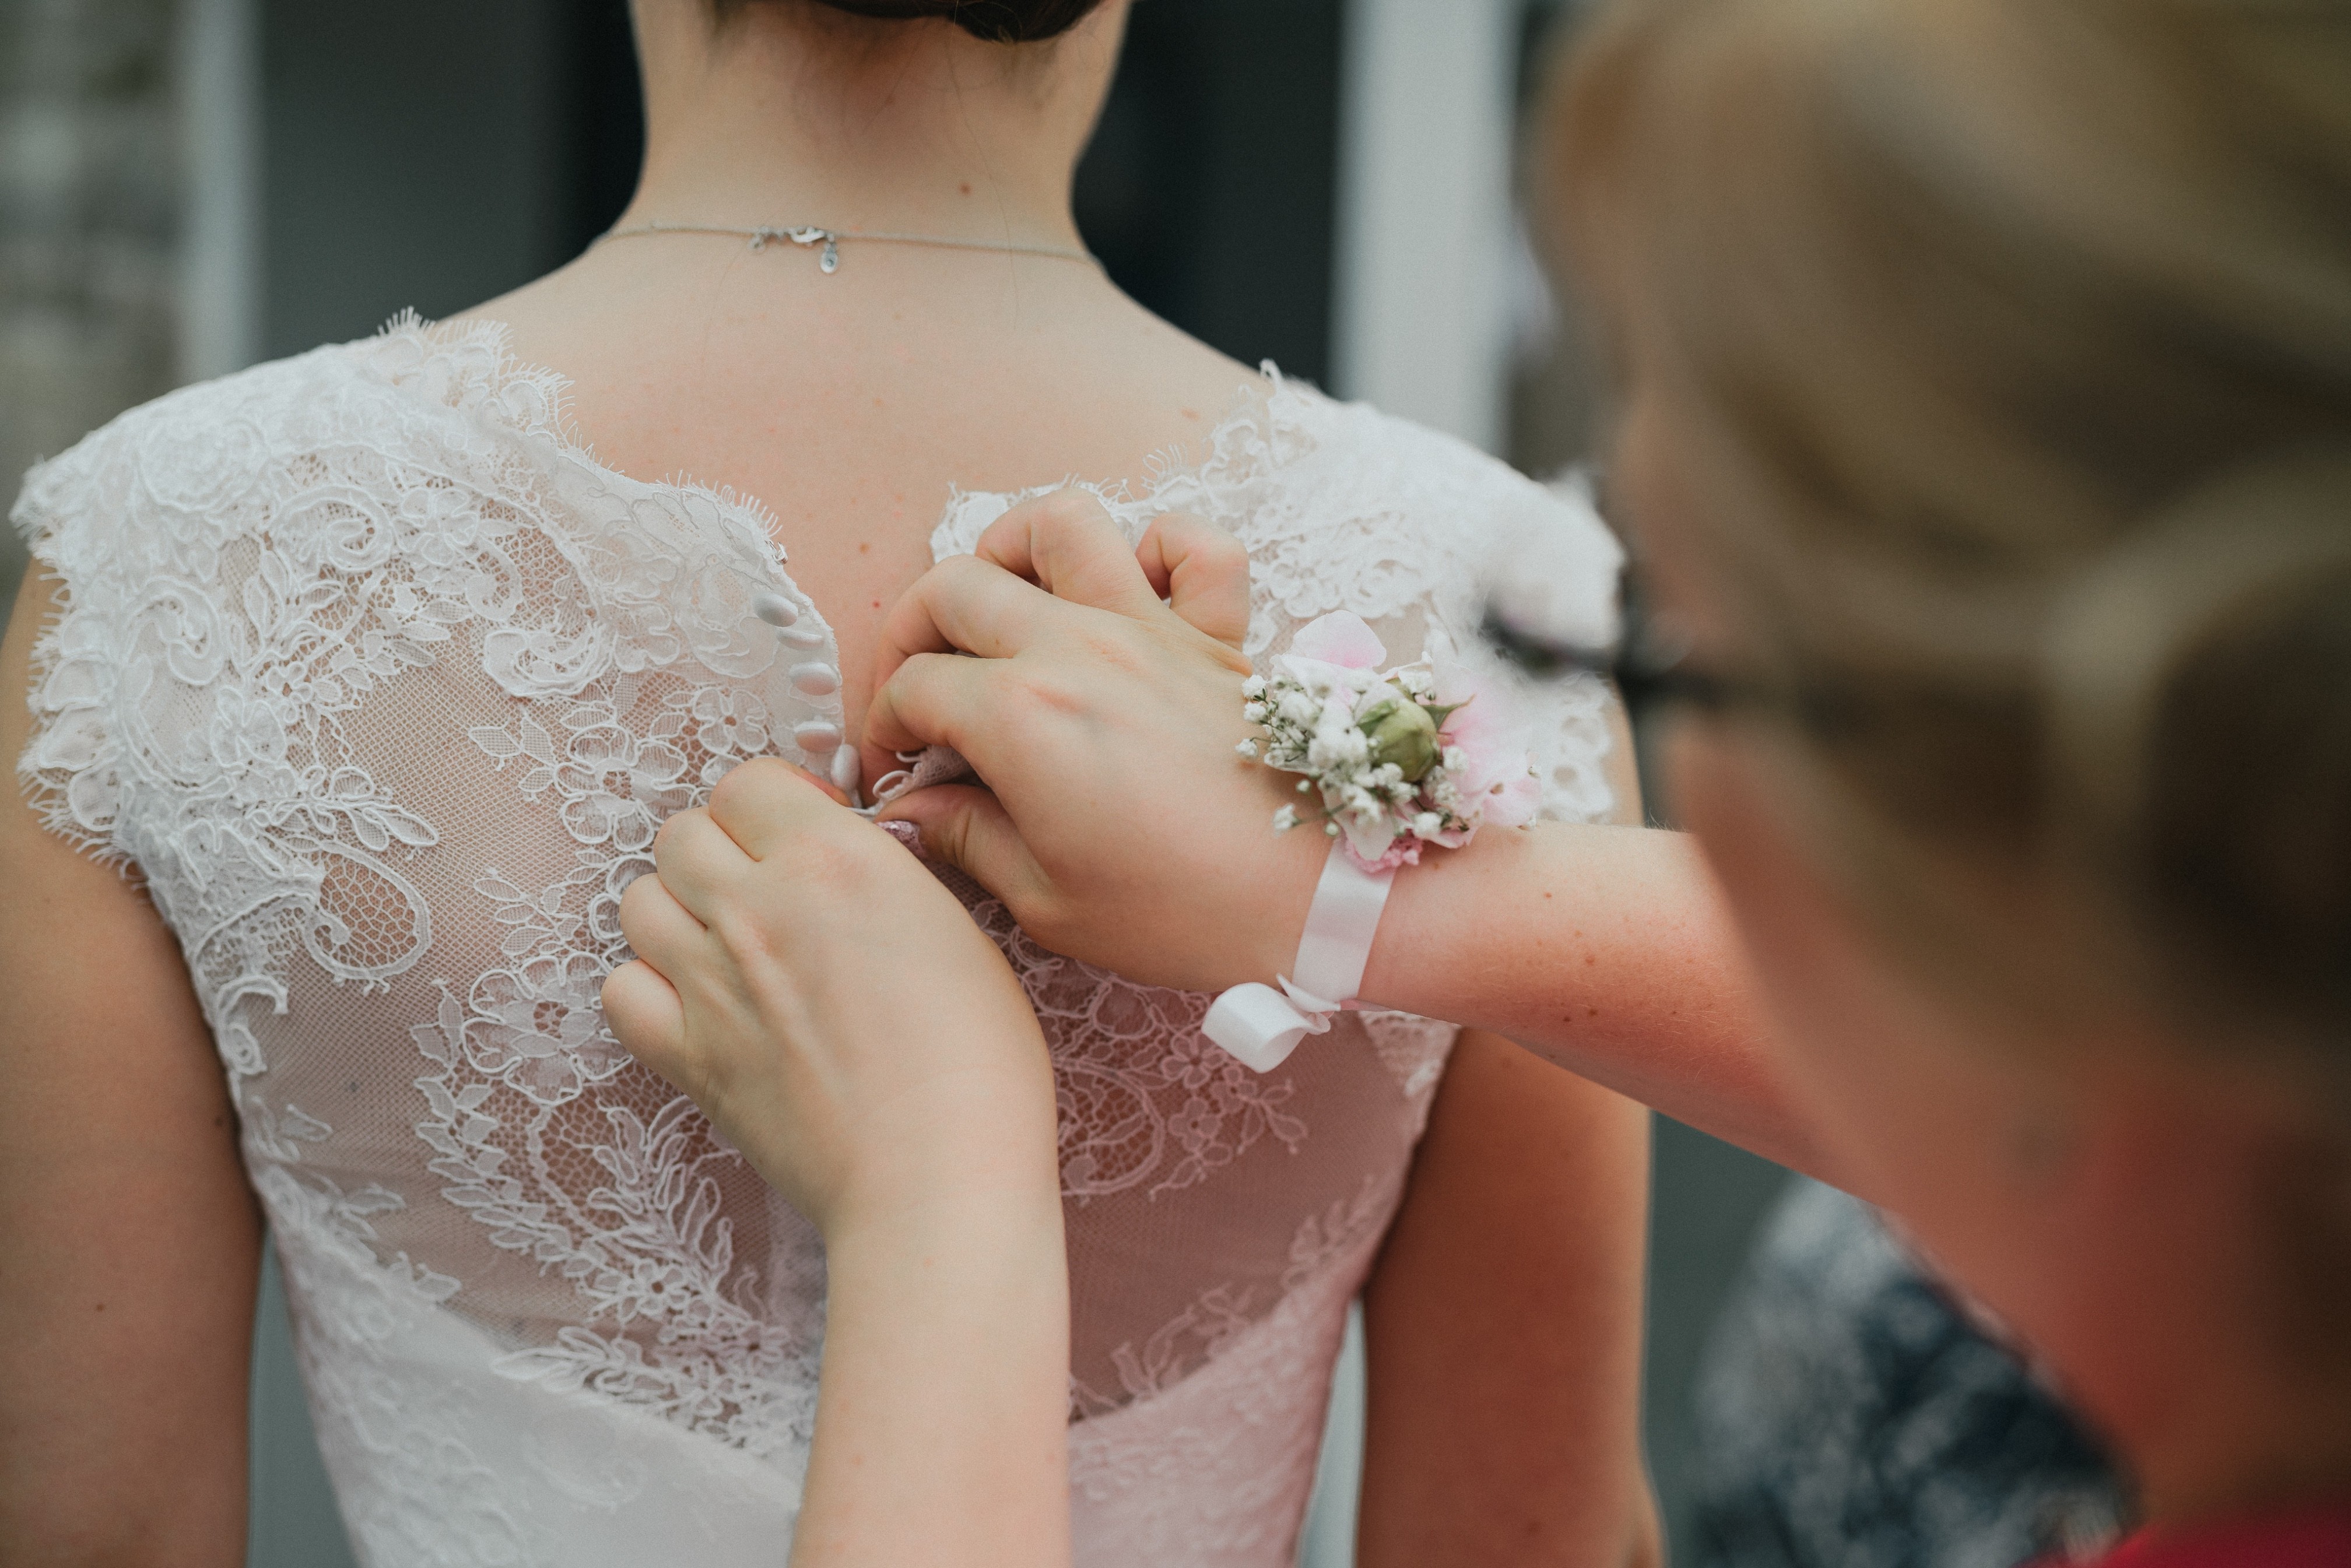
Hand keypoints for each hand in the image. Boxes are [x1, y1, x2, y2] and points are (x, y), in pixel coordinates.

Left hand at [601, 758, 1058, 1232]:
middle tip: (762, 891)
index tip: (800, 838)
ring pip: (639, 901)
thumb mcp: (956, 931)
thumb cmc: (978, 1063)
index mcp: (835, 860)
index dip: (771, 806)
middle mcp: (758, 906)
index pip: (748, 783)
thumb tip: (842, 863)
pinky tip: (696, 1006)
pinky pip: (620, 989)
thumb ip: (884, 878)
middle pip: (680, 833)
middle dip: (717, 850)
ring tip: (726, 946)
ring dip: (676, 911)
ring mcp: (710, 982)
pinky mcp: (686, 1056)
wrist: (936, 1177)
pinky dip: (646, 988)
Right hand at [862, 490, 1329, 993]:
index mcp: (1023, 717)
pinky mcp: (1217, 635)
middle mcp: (1079, 648)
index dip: (884, 732)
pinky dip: (1157, 549)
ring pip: (1062, 525)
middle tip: (918, 693)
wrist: (1324, 899)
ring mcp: (1152, 628)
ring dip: (1014, 551)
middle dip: (910, 633)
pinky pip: (1193, 546)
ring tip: (1005, 606)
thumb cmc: (1189, 912)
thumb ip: (970, 840)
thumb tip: (919, 812)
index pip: (913, 690)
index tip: (897, 776)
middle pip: (956, 587)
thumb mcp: (1051, 902)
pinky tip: (1133, 594)